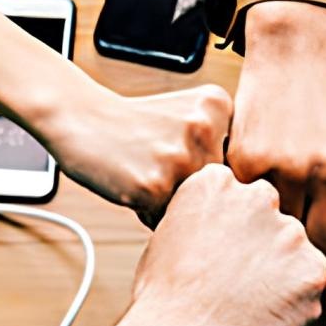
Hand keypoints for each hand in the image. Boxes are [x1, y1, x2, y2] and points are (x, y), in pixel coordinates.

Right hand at [39, 85, 231, 225]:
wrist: (79, 118)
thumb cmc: (134, 124)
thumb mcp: (187, 114)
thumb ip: (220, 145)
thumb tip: (247, 203)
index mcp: (218, 105)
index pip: (235, 163)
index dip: (203, 166)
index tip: (177, 150)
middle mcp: (205, 128)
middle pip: (217, 188)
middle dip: (189, 187)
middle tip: (156, 163)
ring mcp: (180, 157)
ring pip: (194, 206)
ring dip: (170, 202)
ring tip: (145, 173)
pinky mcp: (154, 185)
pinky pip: (166, 219)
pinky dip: (148, 212)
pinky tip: (132, 183)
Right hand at [127, 164, 325, 325]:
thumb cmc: (163, 302)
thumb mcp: (168, 235)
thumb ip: (205, 217)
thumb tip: (226, 225)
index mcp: (217, 182)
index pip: (240, 199)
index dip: (230, 234)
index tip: (217, 257)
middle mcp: (258, 197)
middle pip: (272, 222)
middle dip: (260, 250)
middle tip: (234, 286)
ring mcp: (290, 234)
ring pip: (295, 253)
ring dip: (280, 276)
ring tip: (245, 306)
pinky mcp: (313, 272)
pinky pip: (311, 285)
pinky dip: (295, 304)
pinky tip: (262, 318)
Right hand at [227, 1, 325, 261]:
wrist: (297, 58)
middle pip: (321, 247)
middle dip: (309, 253)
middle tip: (296, 254)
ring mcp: (292, 167)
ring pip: (283, 232)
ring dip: (277, 235)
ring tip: (273, 234)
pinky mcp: (251, 161)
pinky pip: (251, 209)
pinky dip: (251, 211)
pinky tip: (254, 205)